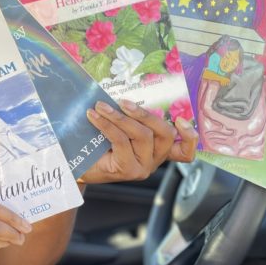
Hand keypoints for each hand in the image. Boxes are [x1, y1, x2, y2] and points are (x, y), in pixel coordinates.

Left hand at [80, 100, 198, 183]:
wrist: (75, 167)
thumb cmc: (97, 145)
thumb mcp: (119, 129)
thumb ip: (132, 119)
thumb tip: (128, 94)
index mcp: (157, 150)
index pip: (184, 151)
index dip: (189, 137)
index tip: (181, 120)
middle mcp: (154, 160)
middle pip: (164, 134)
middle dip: (145, 114)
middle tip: (123, 102)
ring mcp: (143, 167)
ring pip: (142, 136)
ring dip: (119, 117)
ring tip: (100, 106)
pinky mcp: (128, 170)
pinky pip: (122, 141)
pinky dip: (107, 125)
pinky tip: (94, 116)